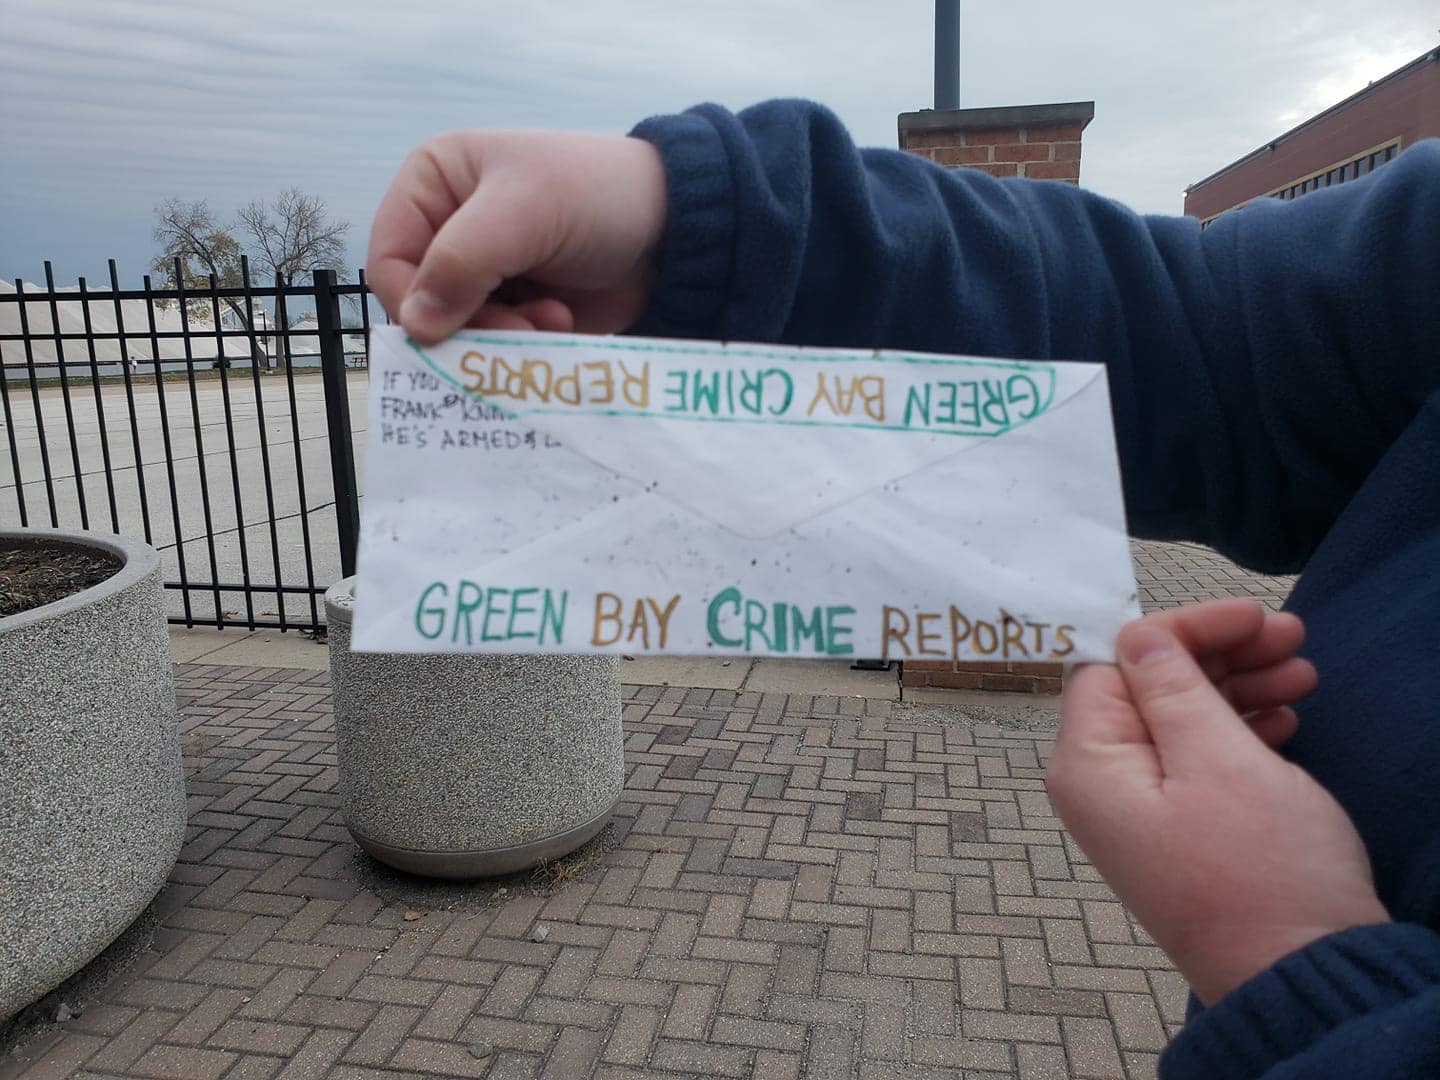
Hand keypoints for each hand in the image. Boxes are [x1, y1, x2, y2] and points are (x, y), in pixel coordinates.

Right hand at [368, 130, 667, 342]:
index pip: (388, 258)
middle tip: (516, 329)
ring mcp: (484, 274)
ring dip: (500, 339)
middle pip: (421, 304)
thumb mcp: (523, 212)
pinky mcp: (517, 310)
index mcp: (434, 184)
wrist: (673, 230)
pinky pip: (494, 347)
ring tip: (549, 322)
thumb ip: (462, 262)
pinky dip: (521, 348)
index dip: (413, 299)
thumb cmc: (597, 196)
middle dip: (467, 324)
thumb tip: (415, 325)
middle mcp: (450, 229)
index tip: (451, 326)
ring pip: (458, 334)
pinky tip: (560, 326)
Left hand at [1047, 600, 1389, 1004]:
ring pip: (1180, 720)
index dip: (1180, 630)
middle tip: (1290, 635)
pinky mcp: (1180, 831)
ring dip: (1238, 687)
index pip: (1113, 662)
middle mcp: (1100, 785)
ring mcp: (1139, 812)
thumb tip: (1135, 633)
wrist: (1305, 975)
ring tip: (1303, 674)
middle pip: (1147, 687)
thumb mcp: (1218, 758)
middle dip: (1217, 654)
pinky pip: (1199, 759)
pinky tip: (1285, 719)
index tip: (1248, 615)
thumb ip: (1171, 687)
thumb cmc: (1261, 870)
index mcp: (1087, 763)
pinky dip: (1240, 730)